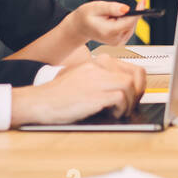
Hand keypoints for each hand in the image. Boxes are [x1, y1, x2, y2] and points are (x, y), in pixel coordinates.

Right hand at [10, 54, 142, 125]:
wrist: (38, 102)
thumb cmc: (56, 96)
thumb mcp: (78, 79)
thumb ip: (97, 79)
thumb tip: (119, 90)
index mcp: (94, 64)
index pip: (127, 66)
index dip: (136, 81)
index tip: (135, 93)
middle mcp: (97, 68)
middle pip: (134, 73)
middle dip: (139, 90)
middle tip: (134, 102)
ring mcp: (96, 80)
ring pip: (129, 84)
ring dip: (131, 101)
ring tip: (123, 110)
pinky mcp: (94, 94)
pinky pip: (121, 97)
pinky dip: (122, 107)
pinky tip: (114, 113)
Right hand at [69, 1, 139, 45]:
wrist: (80, 27)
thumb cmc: (86, 16)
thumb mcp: (96, 7)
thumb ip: (111, 8)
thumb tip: (126, 9)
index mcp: (108, 32)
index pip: (128, 23)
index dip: (137, 12)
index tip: (143, 1)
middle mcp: (115, 40)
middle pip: (131, 24)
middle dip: (129, 13)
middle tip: (118, 8)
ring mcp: (118, 42)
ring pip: (131, 26)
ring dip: (126, 17)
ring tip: (112, 15)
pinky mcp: (121, 41)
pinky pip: (129, 28)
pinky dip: (125, 21)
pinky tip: (115, 20)